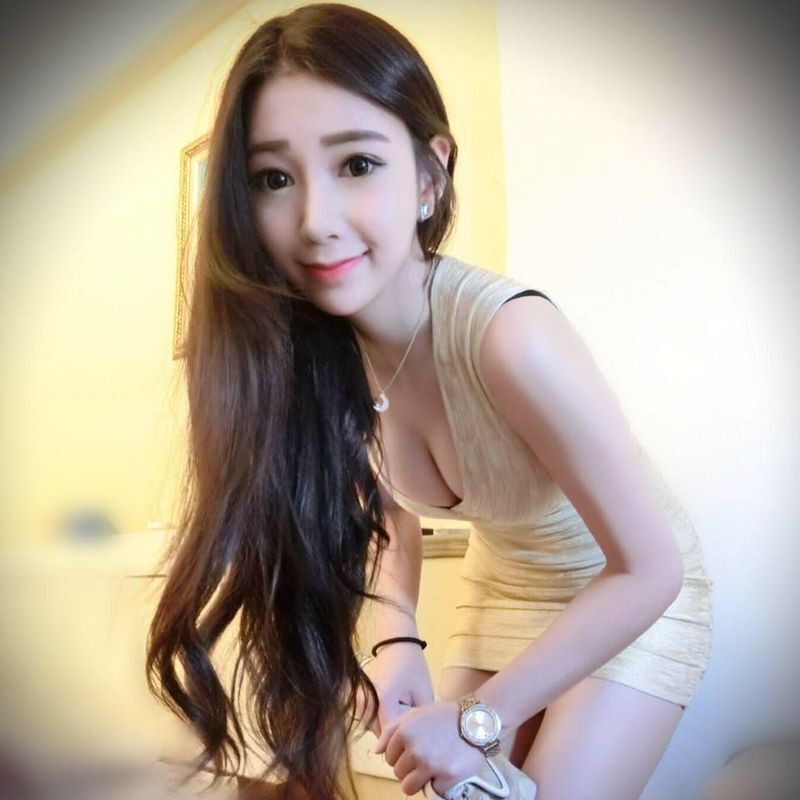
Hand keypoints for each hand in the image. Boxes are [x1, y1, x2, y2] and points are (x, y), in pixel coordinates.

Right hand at [354, 642, 433, 737]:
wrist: (396, 644)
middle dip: (395, 735)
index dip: (401, 743)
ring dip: (386, 727)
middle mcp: (365, 700)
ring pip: (372, 728)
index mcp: (383, 698)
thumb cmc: (412, 666)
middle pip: (380, 734)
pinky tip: (390, 707)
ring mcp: (357, 699)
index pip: (390, 736)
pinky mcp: (355, 698)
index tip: (412, 744)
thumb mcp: (423, 694)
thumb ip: (417, 722)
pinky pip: (367, 718)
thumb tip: (414, 744)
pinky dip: (378, 719)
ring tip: (400, 711)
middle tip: (409, 723)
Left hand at [373, 699, 487, 796]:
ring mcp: (430, 766)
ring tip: (431, 767)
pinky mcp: (445, 779)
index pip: (389, 757)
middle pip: (398, 773)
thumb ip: (392, 729)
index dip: (400, 755)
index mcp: (404, 733)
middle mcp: (415, 750)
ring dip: (418, 780)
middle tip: (425, 757)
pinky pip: (431, 790)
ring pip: (408, 787)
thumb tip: (377, 751)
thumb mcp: (416, 714)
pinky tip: (446, 768)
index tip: (412, 751)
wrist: (477, 722)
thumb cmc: (444, 716)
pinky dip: (438, 783)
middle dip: (409, 768)